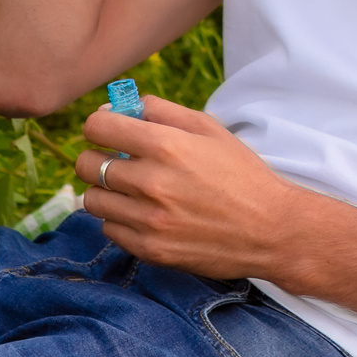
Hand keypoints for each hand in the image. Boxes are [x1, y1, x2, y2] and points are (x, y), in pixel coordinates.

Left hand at [77, 95, 309, 278]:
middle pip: (87, 164)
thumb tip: (121, 106)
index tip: (108, 130)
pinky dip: (119, 220)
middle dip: (96, 156)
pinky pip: (109, 229)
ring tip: (129, 189)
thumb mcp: (210, 129)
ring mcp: (148, 220)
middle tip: (115, 160)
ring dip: (106, 191)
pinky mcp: (150, 249)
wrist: (270, 230)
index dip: (98, 125)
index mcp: (165, 146)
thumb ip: (163, 111)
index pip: (97, 127)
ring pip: (92, 199)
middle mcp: (151, 183)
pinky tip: (143, 213)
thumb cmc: (241, 174)